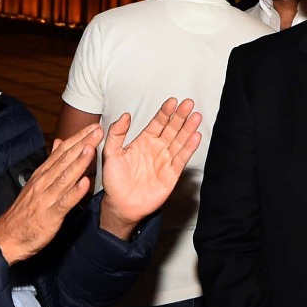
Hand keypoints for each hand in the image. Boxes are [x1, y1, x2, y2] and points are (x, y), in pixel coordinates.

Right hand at [0, 125, 102, 263]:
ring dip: (79, 162)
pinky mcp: (50, 214)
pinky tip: (85, 184)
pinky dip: (75, 192)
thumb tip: (60, 143)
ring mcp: (47, 197)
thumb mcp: (37, 182)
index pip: (62, 152)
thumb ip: (51, 163)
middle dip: (82, 144)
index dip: (78, 138)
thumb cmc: (25, 212)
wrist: (8, 236)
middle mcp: (44, 182)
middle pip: (65, 160)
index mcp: (42, 174)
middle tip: (97, 130)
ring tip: (91, 148)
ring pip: (65, 177)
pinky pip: (64, 202)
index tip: (92, 127)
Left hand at [98, 97, 201, 238]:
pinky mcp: (171, 174)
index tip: (172, 101)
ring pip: (180, 141)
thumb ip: (116, 134)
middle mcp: (157, 149)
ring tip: (196, 117)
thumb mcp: (110, 153)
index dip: (165, 112)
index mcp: (144, 141)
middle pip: (172, 129)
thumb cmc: (114, 180)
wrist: (120, 204)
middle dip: (180, 116)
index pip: (157, 123)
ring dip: (188, 129)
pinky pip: (182, 159)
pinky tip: (195, 137)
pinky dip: (189, 148)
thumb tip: (125, 115)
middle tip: (189, 103)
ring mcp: (165, 161)